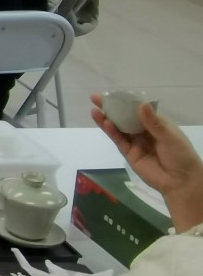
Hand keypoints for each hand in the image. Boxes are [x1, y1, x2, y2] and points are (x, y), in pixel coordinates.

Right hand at [92, 95, 202, 230]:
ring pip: (118, 128)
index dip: (125, 101)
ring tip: (94, 111)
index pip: (138, 109)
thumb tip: (141, 105)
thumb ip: (153, 123)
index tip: (112, 94)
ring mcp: (135, 142)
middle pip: (125, 117)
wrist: (180, 181)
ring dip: (106, 119)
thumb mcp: (170, 137)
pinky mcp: (129, 153)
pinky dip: (111, 132)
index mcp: (156, 124)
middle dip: (111, 108)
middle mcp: (143, 131)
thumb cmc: (181, 155)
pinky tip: (105, 123)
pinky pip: (119, 140)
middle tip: (95, 98)